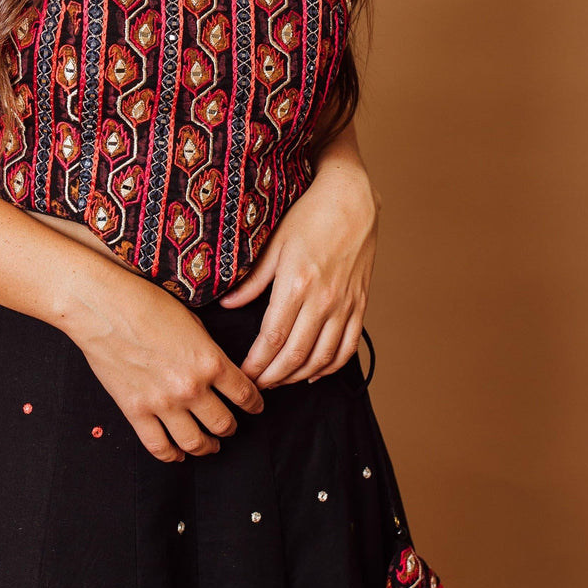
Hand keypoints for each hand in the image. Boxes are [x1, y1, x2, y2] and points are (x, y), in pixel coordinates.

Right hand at [65, 267, 264, 463]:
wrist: (102, 306)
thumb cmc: (145, 302)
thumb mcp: (191, 320)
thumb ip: (207, 350)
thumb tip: (215, 367)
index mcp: (210, 361)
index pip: (245, 394)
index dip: (255, 404)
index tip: (256, 407)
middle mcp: (191, 387)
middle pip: (223, 423)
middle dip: (231, 428)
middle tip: (231, 427)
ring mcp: (162, 403)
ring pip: (195, 442)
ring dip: (207, 446)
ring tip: (209, 445)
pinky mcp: (135, 411)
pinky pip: (158, 446)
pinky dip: (172, 455)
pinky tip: (178, 454)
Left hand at [217, 149, 379, 387]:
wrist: (351, 200)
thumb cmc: (309, 216)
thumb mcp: (274, 244)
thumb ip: (252, 280)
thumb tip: (227, 304)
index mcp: (296, 285)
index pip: (272, 339)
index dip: (256, 364)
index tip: (243, 376)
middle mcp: (323, 300)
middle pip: (296, 356)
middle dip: (273, 378)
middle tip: (256, 387)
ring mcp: (345, 305)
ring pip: (322, 358)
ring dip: (299, 377)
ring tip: (279, 381)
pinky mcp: (360, 304)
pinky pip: (348, 347)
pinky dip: (331, 367)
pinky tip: (314, 373)